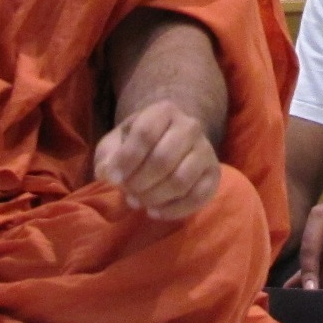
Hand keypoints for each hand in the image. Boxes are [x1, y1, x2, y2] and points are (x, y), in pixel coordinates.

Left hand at [96, 101, 221, 220]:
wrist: (169, 141)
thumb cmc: (136, 144)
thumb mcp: (116, 143)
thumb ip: (108, 156)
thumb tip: (108, 173)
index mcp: (164, 111)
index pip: (145, 134)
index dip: (126, 160)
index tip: (112, 179)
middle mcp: (190, 126)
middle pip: (163, 159)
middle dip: (139, 183)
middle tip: (127, 192)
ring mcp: (206, 150)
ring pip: (180, 180)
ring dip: (154, 197)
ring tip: (139, 201)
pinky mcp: (214, 174)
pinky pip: (197, 197)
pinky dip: (173, 210)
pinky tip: (155, 211)